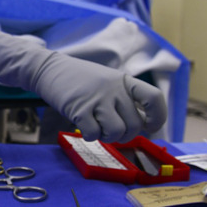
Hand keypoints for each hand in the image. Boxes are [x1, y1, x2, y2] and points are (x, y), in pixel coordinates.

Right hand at [0, 26, 166, 142]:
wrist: (49, 69)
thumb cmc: (81, 80)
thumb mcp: (108, 81)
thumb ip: (124, 98)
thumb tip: (142, 125)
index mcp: (125, 81)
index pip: (154, 98)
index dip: (157, 117)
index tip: (149, 125)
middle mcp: (114, 89)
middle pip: (135, 124)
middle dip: (125, 135)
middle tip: (112, 131)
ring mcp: (97, 98)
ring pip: (117, 132)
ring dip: (109, 137)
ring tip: (99, 129)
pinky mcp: (79, 109)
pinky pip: (94, 134)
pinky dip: (91, 136)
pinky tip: (84, 127)